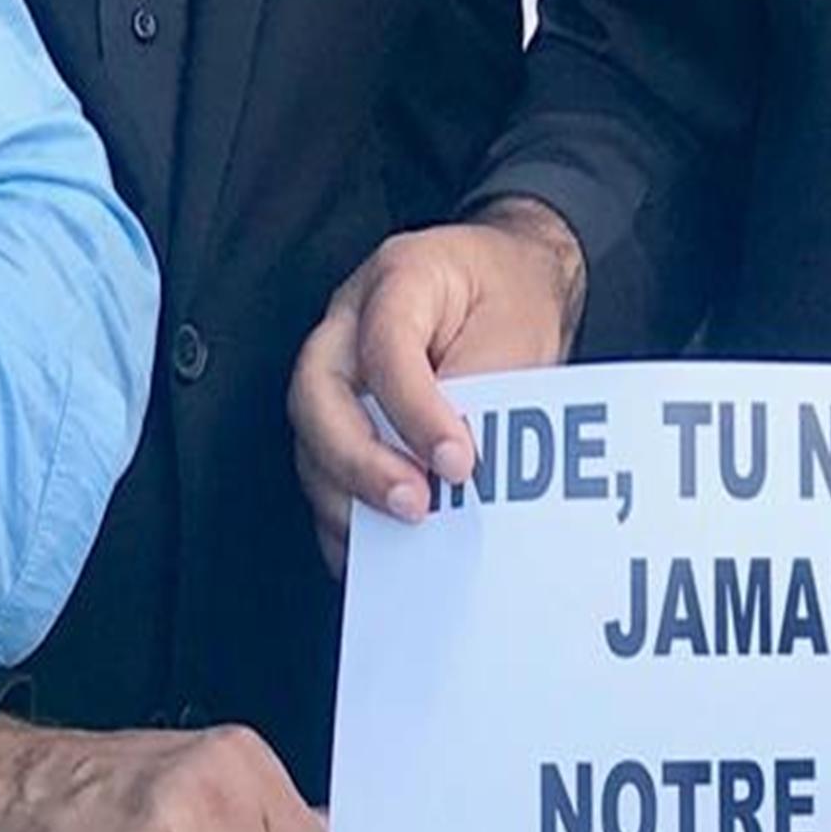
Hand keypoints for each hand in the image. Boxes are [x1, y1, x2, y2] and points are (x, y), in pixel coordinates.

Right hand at [292, 204, 583, 550]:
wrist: (506, 279)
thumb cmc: (510, 299)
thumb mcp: (521, 328)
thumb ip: (491, 388)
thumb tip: (464, 465)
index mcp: (400, 279)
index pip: (386, 344)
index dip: (416, 410)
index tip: (457, 463)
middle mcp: (347, 322)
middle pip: (317, 393)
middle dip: (359, 460)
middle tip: (414, 506)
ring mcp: (333, 368)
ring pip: (310, 437)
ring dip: (348, 497)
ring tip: (398, 541)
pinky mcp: (336, 412)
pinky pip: (320, 468)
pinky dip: (342, 516)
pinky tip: (373, 552)